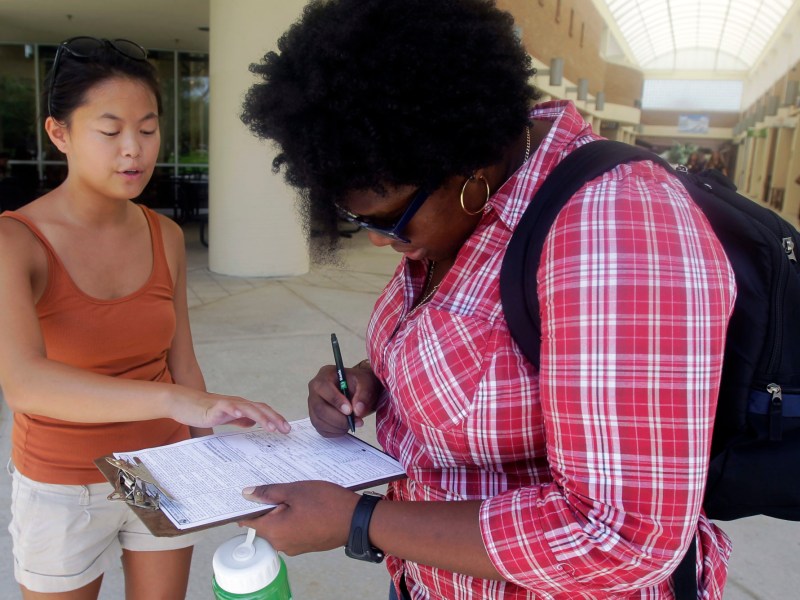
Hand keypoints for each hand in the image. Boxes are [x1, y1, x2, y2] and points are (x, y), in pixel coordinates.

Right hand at [171, 389, 290, 432]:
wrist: (185, 403)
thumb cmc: (205, 411)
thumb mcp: (226, 417)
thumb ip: (239, 419)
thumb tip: (252, 423)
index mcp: (242, 407)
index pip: (263, 411)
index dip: (276, 418)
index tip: (286, 429)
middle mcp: (238, 403)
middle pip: (260, 408)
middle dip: (274, 418)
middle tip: (285, 429)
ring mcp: (227, 403)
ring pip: (248, 408)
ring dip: (261, 416)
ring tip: (270, 426)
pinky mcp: (215, 406)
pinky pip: (227, 407)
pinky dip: (235, 410)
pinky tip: (241, 415)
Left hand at [239, 481, 358, 554]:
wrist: (357, 520)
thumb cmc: (327, 503)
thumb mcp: (296, 491)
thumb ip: (269, 493)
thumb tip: (247, 494)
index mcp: (274, 531)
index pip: (248, 520)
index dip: (247, 505)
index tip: (251, 492)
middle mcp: (281, 543)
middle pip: (264, 523)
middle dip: (268, 506)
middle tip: (280, 486)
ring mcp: (294, 546)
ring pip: (279, 526)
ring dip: (283, 511)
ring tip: (295, 493)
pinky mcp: (306, 545)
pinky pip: (292, 531)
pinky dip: (293, 518)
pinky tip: (305, 505)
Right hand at [307, 363, 381, 436]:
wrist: (359, 390)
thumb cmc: (361, 383)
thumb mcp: (367, 383)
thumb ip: (363, 394)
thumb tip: (357, 411)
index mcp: (325, 374)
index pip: (323, 387)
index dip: (335, 400)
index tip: (350, 411)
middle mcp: (315, 389)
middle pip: (319, 407)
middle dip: (338, 418)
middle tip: (356, 421)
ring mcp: (313, 404)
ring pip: (319, 421)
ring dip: (338, 427)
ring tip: (354, 424)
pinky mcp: (316, 417)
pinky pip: (321, 429)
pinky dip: (334, 432)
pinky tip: (346, 427)